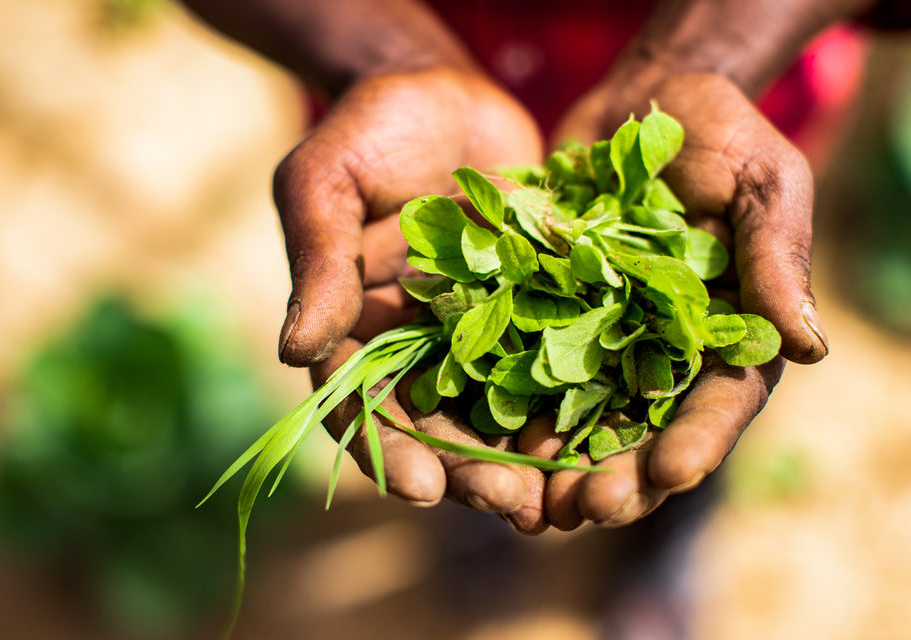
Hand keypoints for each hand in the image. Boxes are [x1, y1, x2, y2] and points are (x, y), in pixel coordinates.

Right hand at [275, 67, 547, 531]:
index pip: (362, 404)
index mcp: (354, 327)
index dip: (389, 451)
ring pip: (498, 408)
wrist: (443, 91)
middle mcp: (415, 342)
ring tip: (563, 495)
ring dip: (526, 453)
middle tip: (511, 502)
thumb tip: (291, 353)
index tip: (421, 489)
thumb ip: (318, 262)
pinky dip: (574, 400)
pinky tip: (605, 434)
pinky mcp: (532, 306)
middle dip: (470, 468)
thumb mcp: (327, 183)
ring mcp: (476, 329)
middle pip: (437, 423)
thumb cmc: (368, 129)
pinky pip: (553, 359)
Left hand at [524, 72, 823, 528]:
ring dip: (558, 460)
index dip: (699, 439)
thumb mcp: (762, 182)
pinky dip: (507, 402)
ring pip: (581, 415)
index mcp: (729, 333)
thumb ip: (776, 258)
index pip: (720, 400)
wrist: (638, 106)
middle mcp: (663, 349)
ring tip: (533, 500)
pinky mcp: (547, 314)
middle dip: (620, 472)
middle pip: (644, 427)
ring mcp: (602, 336)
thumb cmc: (719, 137)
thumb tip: (810, 348)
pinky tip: (483, 434)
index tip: (674, 473)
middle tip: (589, 508)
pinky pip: (524, 364)